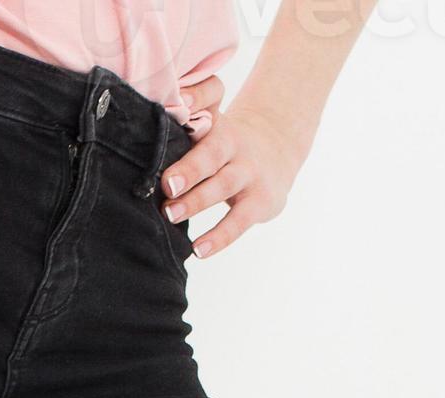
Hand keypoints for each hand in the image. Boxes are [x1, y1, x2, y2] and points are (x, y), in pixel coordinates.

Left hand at [161, 82, 312, 259]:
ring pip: (223, 187)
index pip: (206, 119)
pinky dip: (219, 237)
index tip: (169, 125)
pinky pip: (239, 222)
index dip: (191, 117)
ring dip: (197, 201)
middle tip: (166, 184)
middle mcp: (236, 149)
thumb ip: (196, 104)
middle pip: (212, 155)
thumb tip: (173, 100)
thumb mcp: (215, 116)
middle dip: (189, 169)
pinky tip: (199, 250)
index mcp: (219, 129)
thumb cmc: (227, 140)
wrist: (278, 149)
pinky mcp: (261, 203)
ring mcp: (251, 176)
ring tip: (171, 215)